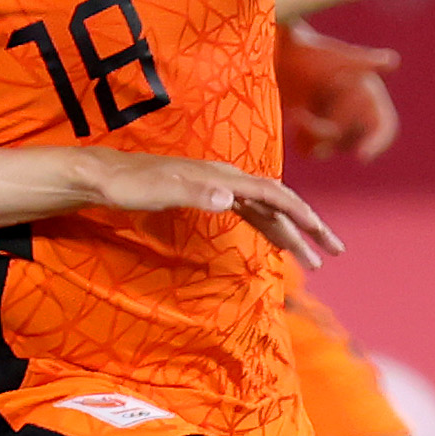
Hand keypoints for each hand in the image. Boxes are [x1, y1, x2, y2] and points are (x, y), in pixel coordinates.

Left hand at [73, 150, 344, 268]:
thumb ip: (194, 192)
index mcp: (221, 176)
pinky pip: (249, 211)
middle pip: (279, 202)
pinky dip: (268, 227)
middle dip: (309, 227)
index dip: (303, 216)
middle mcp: (225, 178)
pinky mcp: (206, 194)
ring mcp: (217, 186)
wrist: (101, 175)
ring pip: (266, 209)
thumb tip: (233, 197)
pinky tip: (275, 241)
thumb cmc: (125, 185)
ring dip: (290, 233)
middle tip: (333, 253)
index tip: (324, 239)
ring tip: (311, 259)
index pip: (274, 195)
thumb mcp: (157, 191)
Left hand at [279, 24, 401, 161]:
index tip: (363, 157)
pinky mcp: (312, 128)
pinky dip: (303, 141)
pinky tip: (295, 120)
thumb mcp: (337, 56)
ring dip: (314, 136)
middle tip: (305, 114)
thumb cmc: (309, 50)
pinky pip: (313, 150)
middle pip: (351, 140)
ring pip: (331, 147)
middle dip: (330, 132)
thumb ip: (363, 61)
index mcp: (368, 94)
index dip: (378, 142)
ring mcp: (333, 121)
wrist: (276, 51)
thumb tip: (391, 59)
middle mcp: (354, 110)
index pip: (384, 126)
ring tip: (298, 113)